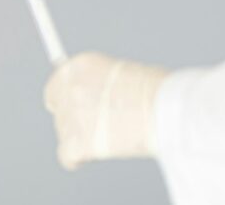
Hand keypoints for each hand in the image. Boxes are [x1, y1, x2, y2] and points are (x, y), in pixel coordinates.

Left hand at [43, 52, 167, 169]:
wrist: (165, 109)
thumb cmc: (157, 91)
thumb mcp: (124, 73)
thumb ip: (103, 83)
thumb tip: (99, 96)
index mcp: (80, 65)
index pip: (58, 83)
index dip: (68, 98)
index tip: (78, 107)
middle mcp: (70, 86)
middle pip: (59, 109)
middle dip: (73, 118)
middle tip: (93, 126)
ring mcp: (71, 114)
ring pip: (64, 132)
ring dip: (80, 138)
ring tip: (108, 139)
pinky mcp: (76, 142)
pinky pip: (66, 156)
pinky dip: (75, 160)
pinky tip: (87, 159)